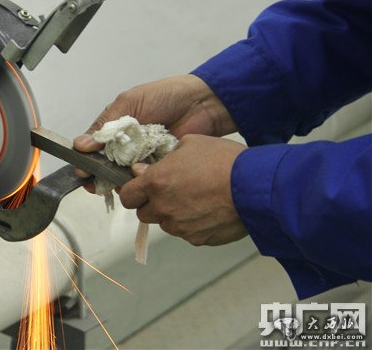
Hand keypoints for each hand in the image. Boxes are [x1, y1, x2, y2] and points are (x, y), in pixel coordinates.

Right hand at [73, 75, 236, 191]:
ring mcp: (142, 157)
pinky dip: (140, 181)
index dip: (86, 161)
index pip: (93, 147)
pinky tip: (137, 183)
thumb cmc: (165, 97)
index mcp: (116, 127)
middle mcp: (126, 144)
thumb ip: (106, 125)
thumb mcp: (130, 103)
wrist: (202, 103)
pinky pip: (144, 178)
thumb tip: (80, 145)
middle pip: (106, 166)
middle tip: (96, 185)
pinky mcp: (159, 167)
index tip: (82, 172)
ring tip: (118, 184)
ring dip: (118, 181)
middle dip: (99, 176)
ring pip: (123, 175)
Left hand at [119, 134, 247, 245]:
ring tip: (194, 198)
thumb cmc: (224, 160)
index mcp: (156, 182)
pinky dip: (192, 223)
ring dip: (172, 213)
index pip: (127, 195)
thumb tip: (144, 170)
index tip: (140, 185)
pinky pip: (187, 232)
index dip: (132, 190)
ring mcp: (180, 227)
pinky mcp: (198, 239)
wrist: (255, 186)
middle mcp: (163, 208)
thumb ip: (162, 159)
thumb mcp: (190, 144)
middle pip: (143, 213)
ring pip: (165, 223)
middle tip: (170, 190)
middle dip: (151, 202)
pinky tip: (208, 209)